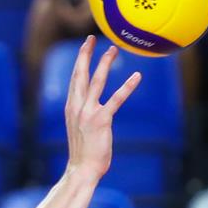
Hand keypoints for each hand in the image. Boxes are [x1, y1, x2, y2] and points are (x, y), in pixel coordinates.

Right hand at [64, 36, 140, 180]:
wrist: (81, 170)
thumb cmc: (83, 153)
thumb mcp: (79, 130)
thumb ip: (84, 116)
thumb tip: (93, 110)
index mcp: (71, 107)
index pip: (75, 79)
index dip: (80, 61)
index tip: (84, 46)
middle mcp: (76, 106)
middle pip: (80, 74)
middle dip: (85, 54)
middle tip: (91, 38)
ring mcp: (88, 112)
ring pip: (96, 81)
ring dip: (104, 63)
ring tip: (113, 50)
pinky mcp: (101, 120)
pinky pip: (116, 99)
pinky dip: (127, 86)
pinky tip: (137, 76)